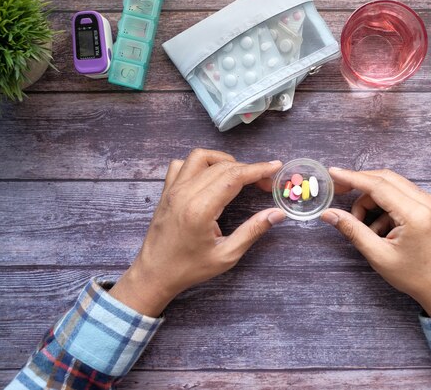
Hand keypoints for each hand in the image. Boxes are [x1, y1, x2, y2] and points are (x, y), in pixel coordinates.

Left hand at [110, 149, 285, 316]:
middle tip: (265, 184)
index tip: (276, 167)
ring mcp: (173, 189)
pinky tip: (210, 176)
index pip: (234, 177)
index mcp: (200, 209)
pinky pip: (182, 164)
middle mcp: (185, 193)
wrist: (154, 273)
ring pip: (201, 157)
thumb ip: (253, 231)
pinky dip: (200, 164)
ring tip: (239, 175)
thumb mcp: (226, 255)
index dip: (258, 170)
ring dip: (224, 161)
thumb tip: (277, 213)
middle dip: (248, 169)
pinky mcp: (166, 191)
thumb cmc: (189, 268)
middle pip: (223, 166)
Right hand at [321, 168, 430, 316]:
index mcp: (416, 214)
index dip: (352, 178)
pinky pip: (402, 195)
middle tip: (339, 192)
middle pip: (385, 179)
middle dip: (360, 185)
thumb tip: (329, 214)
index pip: (378, 185)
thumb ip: (353, 230)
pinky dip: (385, 206)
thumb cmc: (414, 277)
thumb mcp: (378, 255)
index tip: (333, 173)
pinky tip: (380, 229)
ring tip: (363, 225)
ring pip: (393, 186)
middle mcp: (427, 202)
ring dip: (372, 199)